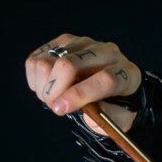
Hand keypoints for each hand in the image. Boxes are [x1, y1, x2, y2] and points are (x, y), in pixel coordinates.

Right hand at [24, 33, 144, 135]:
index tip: (60, 108)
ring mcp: (84, 43)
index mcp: (127, 73)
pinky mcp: (64, 41)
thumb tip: (88, 114)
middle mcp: (107, 52)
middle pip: (70, 64)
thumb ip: (108, 118)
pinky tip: (46, 86)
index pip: (104, 79)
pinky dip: (35, 78)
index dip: (79, 94)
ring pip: (49, 60)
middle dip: (54, 89)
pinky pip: (37, 58)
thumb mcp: (119, 119)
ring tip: (51, 98)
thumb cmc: (115, 105)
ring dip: (43, 85)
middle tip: (54, 106)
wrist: (110, 86)